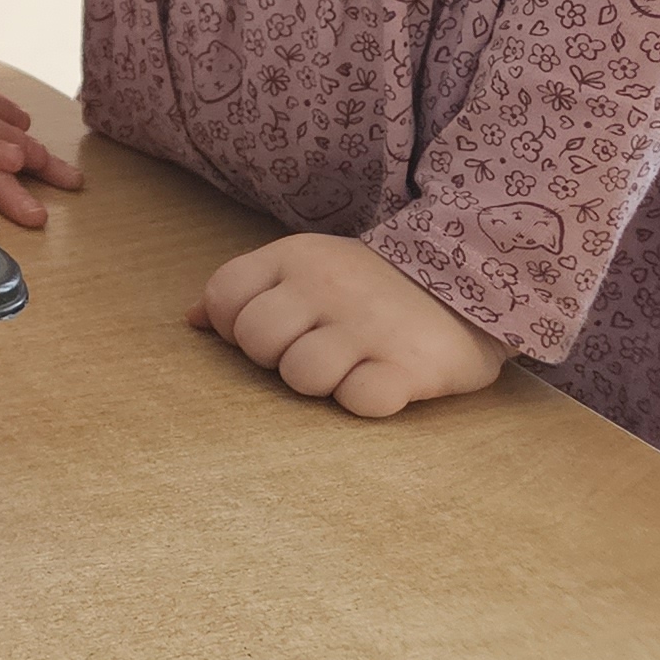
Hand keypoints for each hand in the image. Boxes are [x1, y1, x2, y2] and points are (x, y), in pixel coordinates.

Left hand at [189, 233, 507, 415]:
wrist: (470, 279)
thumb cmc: (369, 285)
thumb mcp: (305, 267)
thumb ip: (248, 289)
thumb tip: (189, 320)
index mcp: (294, 258)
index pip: (224, 297)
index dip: (235, 327)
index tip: (274, 331)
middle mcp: (326, 286)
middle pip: (258, 341)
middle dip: (277, 358)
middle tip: (316, 351)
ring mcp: (369, 325)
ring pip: (302, 375)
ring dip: (322, 384)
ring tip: (351, 366)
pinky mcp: (411, 365)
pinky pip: (361, 401)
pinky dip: (367, 401)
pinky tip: (384, 382)